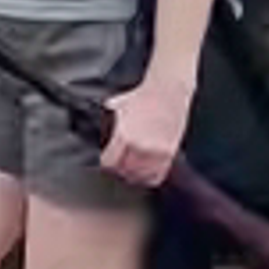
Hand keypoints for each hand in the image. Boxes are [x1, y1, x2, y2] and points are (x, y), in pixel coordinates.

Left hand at [97, 72, 190, 190]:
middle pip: (124, 171)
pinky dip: (149, 178)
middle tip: (118, 168)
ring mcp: (155, 151)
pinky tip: (145, 174)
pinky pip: (157, 175)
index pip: (110, 162)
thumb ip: (108, 116)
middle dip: (118, 171)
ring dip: (134, 176)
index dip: (106, 164)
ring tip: (131, 172)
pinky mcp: (169, 153)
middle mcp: (139, 146)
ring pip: (140, 176)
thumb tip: (99, 121)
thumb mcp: (119, 104)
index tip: (106, 163)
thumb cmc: (144, 95)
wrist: (168, 90)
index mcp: (124, 135)